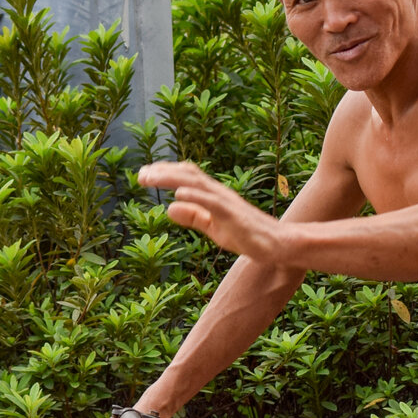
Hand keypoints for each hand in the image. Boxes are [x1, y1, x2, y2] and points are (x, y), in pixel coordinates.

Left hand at [139, 161, 280, 261]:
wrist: (277, 245)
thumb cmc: (247, 235)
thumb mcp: (213, 228)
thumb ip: (193, 217)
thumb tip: (169, 207)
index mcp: (213, 195)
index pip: (187, 176)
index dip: (165, 173)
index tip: (145, 174)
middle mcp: (219, 193)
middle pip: (188, 174)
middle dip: (162, 172)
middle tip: (140, 175)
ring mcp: (226, 202)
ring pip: (196, 183)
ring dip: (171, 178)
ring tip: (150, 177)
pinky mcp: (234, 215)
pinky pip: (213, 202)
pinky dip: (195, 196)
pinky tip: (179, 193)